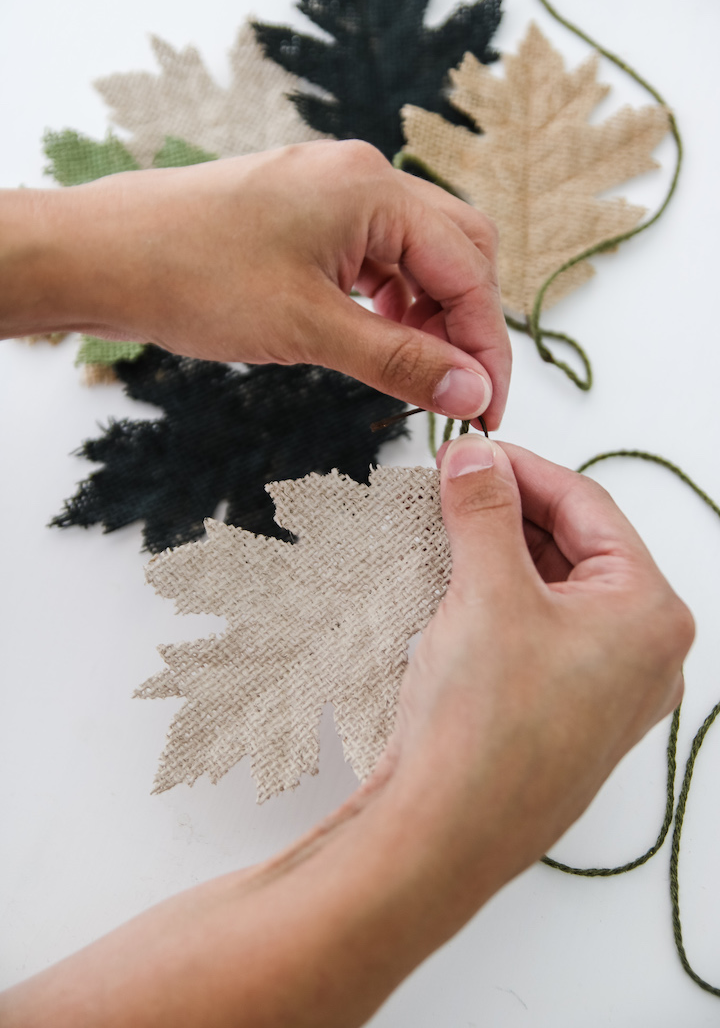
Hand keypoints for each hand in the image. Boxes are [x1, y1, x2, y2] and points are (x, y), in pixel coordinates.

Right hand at [0, 437, 692, 1027]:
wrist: (443, 837)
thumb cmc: (484, 722)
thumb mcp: (486, 592)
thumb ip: (483, 510)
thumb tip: (473, 455)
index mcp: (651, 613)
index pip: (589, 507)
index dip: (523, 468)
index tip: (468, 450)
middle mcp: (644, 653)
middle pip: (576, 547)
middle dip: (511, 512)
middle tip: (449, 487)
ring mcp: (606, 690)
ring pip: (554, 591)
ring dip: (501, 555)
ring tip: (443, 530)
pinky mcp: (564, 715)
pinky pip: (539, 633)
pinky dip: (499, 600)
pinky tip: (453, 586)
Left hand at [2, 140, 508, 427]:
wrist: (104, 255)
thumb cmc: (194, 278)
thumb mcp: (309, 330)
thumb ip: (400, 361)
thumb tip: (472, 392)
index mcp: (373, 190)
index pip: (468, 269)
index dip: (487, 345)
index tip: (488, 406)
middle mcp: (363, 177)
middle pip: (458, 249)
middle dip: (467, 324)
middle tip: (462, 392)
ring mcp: (334, 191)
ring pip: (418, 254)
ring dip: (430, 315)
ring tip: (419, 375)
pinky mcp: (309, 212)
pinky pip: (376, 255)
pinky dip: (391, 302)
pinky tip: (380, 339)